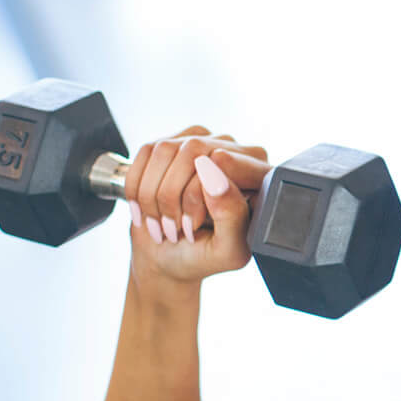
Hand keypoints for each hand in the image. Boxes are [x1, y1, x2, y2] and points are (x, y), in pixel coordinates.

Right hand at [124, 126, 269, 286]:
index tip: (196, 223)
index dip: (206, 190)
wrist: (169, 257)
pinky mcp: (173, 144)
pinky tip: (148, 210)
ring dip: (155, 195)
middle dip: (175, 197)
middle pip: (195, 151)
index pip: (229, 161)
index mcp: (261, 177)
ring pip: (166, 149)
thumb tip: (212, 172)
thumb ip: (231, 214)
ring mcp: (203, 143)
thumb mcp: (227, 249)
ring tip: (164, 224)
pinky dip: (139, 187)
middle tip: (178, 230)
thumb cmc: (203, 256)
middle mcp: (237, 153)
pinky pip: (147, 152)